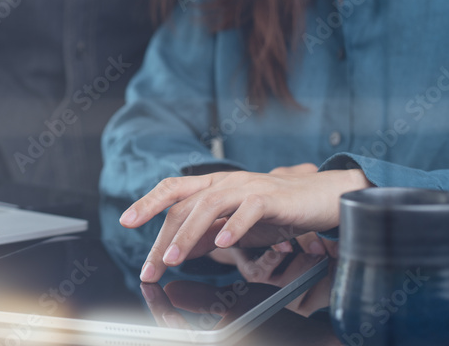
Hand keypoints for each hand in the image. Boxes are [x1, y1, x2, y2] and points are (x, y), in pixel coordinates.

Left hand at [119, 166, 369, 282]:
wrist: (322, 197)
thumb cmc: (277, 210)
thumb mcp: (234, 225)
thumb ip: (206, 234)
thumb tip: (178, 249)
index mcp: (214, 185)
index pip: (173, 190)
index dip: (147, 202)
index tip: (125, 221)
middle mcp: (226, 182)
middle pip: (184, 204)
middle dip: (163, 236)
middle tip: (151, 266)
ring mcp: (247, 187)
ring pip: (209, 205)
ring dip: (188, 234)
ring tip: (174, 258)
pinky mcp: (272, 198)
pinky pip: (249, 210)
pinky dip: (235, 226)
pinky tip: (223, 244)